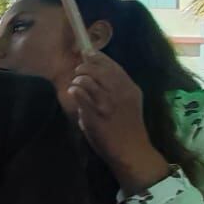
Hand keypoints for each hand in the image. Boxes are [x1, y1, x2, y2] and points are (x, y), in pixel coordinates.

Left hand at [65, 52, 168, 192]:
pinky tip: (73, 92)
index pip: (113, 66)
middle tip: (79, 71)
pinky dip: (75, 90)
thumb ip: (116, 89)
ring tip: (76, 84)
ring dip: (78, 79)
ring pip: (88, 80)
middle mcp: (120, 93)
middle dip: (85, 67)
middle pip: (99, 69)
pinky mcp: (95, 115)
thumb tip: (97, 77)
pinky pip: (80, 95)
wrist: (131, 151)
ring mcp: (107, 103)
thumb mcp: (129, 103)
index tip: (88, 53)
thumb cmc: (128, 128)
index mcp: (130, 88)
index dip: (98, 57)